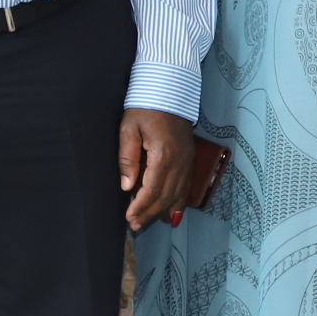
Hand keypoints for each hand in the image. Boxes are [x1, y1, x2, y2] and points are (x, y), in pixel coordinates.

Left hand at [118, 108, 193, 229]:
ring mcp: (188, 161)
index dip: (140, 206)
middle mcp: (180, 162)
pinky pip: (185, 186)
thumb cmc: (145, 107)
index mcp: (163, 155)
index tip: (129, 217)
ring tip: (148, 221)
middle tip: (135, 225)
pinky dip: (178, 201)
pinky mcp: (189, 158)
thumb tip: (126, 186)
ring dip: (163, 210)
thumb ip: (128, 159)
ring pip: (178, 194)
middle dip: (150, 213)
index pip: (152, 190)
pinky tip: (171, 211)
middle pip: (166, 196)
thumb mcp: (128, 129)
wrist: (169, 90)